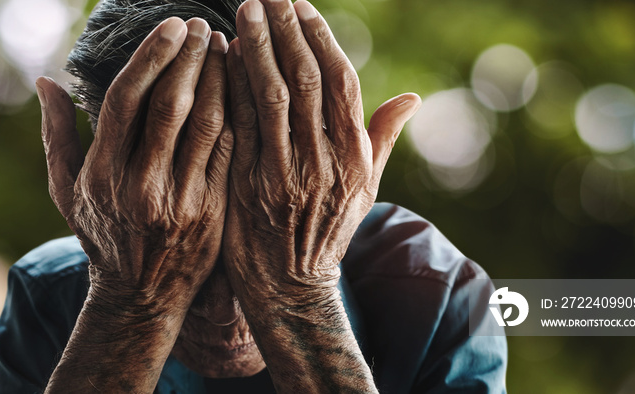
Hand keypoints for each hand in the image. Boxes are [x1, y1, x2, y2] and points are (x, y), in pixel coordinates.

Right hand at [38, 17, 230, 311]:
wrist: (144, 294)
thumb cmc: (103, 236)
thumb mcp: (68, 192)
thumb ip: (58, 136)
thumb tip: (45, 82)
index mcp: (103, 175)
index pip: (127, 101)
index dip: (151, 58)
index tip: (171, 25)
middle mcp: (142, 186)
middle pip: (170, 106)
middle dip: (190, 59)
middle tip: (203, 25)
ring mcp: (182, 199)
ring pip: (207, 125)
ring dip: (219, 80)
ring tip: (226, 46)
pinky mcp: (214, 209)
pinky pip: (230, 152)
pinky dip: (239, 115)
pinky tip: (244, 88)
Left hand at [224, 0, 420, 298]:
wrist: (291, 287)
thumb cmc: (327, 232)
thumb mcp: (365, 190)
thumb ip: (382, 139)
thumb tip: (413, 97)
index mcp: (355, 157)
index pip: (340, 83)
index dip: (321, 39)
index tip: (302, 6)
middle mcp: (324, 162)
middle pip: (305, 80)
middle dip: (285, 30)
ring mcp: (284, 174)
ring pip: (271, 96)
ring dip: (257, 48)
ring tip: (245, 11)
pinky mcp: (248, 185)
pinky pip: (239, 125)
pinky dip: (231, 87)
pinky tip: (221, 57)